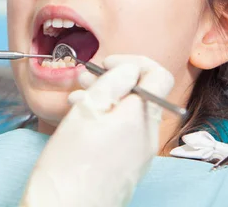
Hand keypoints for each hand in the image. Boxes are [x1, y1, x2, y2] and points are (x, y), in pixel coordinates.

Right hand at [21, 55, 174, 206]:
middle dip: (114, 80)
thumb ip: (112, 82)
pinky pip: (126, 132)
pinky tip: (84, 123)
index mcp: (140, 117)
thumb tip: (129, 69)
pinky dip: (108, 119)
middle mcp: (148, 135)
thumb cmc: (69, 164)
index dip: (132, 62)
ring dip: (108, 99)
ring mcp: (141, 153)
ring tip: (78, 101)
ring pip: (132, 112)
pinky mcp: (130, 165)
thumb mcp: (86, 109)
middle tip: (85, 81)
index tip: (107, 64)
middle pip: (142, 93)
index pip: (157, 74)